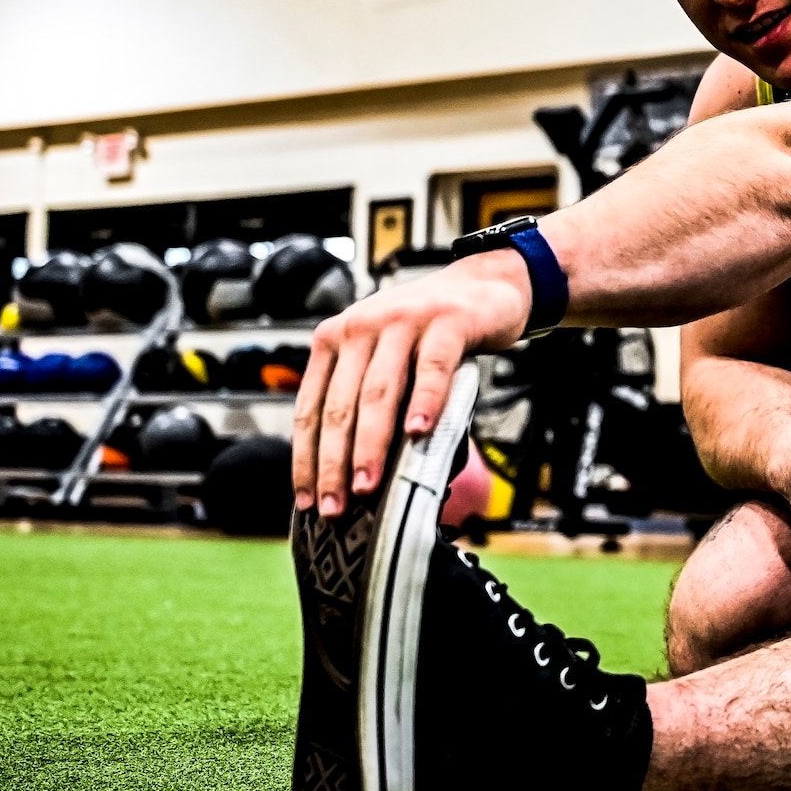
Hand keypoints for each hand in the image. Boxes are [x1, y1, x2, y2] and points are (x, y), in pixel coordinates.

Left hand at [291, 251, 532, 517]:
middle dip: (333, 463)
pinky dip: (424, 403)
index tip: (306, 500)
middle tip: (335, 507)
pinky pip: (432, 369)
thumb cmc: (431, 330)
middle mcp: (360, 327)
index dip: (306, 458)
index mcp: (335, 340)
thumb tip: (355, 469)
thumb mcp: (385, 354)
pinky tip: (418, 434)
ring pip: (379, 392)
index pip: (310, 408)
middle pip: (340, 406)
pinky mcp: (446, 322)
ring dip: (370, 444)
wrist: (484, 282)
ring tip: (368, 485)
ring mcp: (402, 321)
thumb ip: (367, 396)